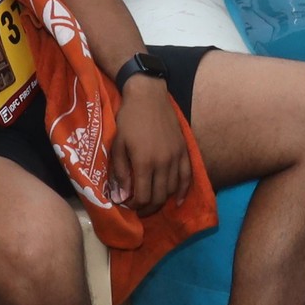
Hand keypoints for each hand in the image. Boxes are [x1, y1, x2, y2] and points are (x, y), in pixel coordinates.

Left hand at [112, 74, 192, 210]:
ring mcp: (176, 156)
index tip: (128, 204)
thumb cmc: (128, 120)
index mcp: (144, 162)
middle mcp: (163, 162)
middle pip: (159, 197)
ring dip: (162, 199)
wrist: (148, 96)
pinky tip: (178, 200)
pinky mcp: (184, 149)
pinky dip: (183, 190)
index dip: (135, 205)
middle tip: (139, 208)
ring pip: (172, 188)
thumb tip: (122, 197)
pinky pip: (187, 176)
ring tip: (152, 201)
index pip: (143, 196)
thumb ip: (120, 173)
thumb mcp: (117, 145)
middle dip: (148, 208)